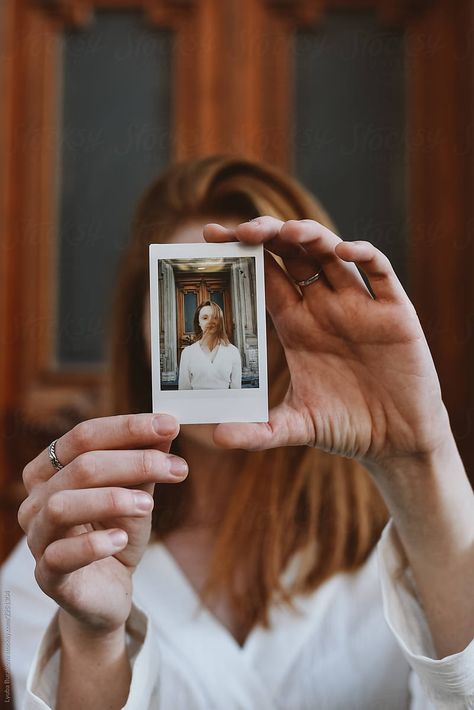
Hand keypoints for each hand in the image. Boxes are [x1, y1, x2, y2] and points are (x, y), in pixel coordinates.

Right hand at [18, 413, 187, 633]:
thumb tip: (165, 430)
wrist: (108, 590)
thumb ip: (145, 464)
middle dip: (133, 462)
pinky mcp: (47, 576)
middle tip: (176, 468)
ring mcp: (37, 537)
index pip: (84, 436)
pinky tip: (121, 540)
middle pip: (80, 467)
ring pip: (62, 506)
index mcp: (53, 470)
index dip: (128, 427)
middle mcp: (37, 500)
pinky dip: (93, 545)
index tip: (169, 425)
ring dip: (111, 499)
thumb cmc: (116, 533)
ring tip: (148, 504)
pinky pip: (60, 555)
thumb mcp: (136, 494)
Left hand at [204, 217, 449, 465]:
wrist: (398, 441)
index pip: (265, 277)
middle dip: (269, 235)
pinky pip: (380, 273)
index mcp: (297, 326)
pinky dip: (365, 256)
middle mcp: (324, 308)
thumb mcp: (298, 426)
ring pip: (332, 255)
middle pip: (293, 256)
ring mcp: (359, 307)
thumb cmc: (347, 427)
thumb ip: (260, 430)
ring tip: (287, 231)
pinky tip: (344, 251)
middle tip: (244, 230)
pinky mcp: (394, 313)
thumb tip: (216, 436)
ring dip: (311, 236)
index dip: (241, 254)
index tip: (210, 237)